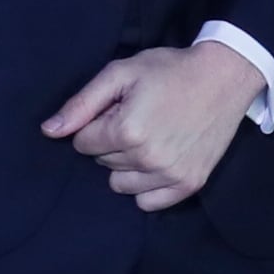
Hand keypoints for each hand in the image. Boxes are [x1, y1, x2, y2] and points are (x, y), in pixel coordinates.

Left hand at [42, 44, 265, 211]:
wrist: (224, 77)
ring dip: (126, 164)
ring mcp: (170, 175)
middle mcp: (147, 159)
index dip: (97, 123)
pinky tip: (157, 160)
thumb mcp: (121, 73)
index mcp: (127, 130)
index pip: (83, 143)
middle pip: (101, 163)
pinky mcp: (189, 185)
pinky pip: (147, 203)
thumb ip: (82, 103)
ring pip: (120, 184)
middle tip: (138, 116)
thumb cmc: (170, 70)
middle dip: (111, 141)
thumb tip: (49, 131)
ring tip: (149, 136)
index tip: (119, 108)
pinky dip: (146, 185)